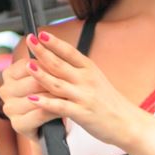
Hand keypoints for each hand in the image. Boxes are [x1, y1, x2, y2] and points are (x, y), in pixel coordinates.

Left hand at [0, 30, 131, 146]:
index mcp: (89, 69)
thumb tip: (57, 60)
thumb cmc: (109, 102)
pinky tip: (32, 100)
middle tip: (29, 40)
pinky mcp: (82, 113)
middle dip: (42, 51)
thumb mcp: (96, 80)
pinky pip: (61, 107)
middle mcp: (86, 80)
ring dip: (41, 74)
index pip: (69, 51)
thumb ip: (78, 70)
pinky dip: (45, 103)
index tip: (40, 33)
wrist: (127, 122)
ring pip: (58, 83)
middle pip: (60, 64)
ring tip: (27, 66)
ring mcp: (84, 96)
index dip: (54, 42)